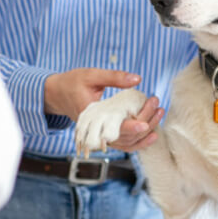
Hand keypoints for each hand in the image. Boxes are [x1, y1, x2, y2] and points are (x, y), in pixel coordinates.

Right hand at [45, 68, 163, 151]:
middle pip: (126, 136)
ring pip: (127, 143)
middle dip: (146, 122)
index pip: (115, 128)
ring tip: (159, 112)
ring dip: (146, 132)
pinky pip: (124, 143)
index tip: (145, 123)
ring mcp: (101, 136)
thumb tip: (137, 79)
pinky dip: (139, 141)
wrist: (58, 95)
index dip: (131, 127)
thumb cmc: (73, 83)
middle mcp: (96, 131)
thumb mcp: (92, 75)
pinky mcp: (105, 136)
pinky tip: (153, 132)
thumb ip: (114, 77)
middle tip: (157, 104)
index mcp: (91, 117)